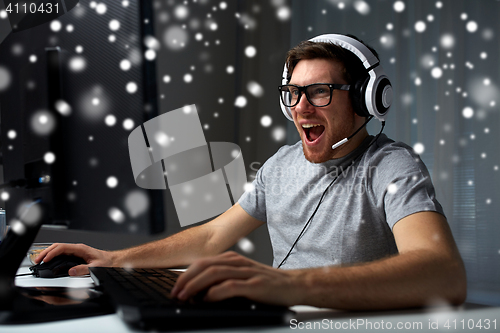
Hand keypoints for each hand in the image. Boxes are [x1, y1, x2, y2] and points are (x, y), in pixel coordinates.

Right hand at [35, 243, 113, 275]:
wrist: (113, 260)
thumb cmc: (106, 262)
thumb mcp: (96, 267)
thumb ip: (83, 269)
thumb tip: (71, 272)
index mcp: (81, 249)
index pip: (62, 247)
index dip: (52, 253)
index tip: (45, 259)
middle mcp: (77, 248)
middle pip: (57, 247)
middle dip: (46, 252)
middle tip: (38, 260)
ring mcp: (76, 251)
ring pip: (58, 249)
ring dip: (48, 253)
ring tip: (40, 260)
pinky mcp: (76, 255)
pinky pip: (62, 253)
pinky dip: (53, 256)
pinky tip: (49, 261)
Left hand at [170, 251, 300, 305]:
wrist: (293, 284)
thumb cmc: (266, 283)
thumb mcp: (241, 277)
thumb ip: (222, 280)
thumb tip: (198, 292)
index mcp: (231, 259)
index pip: (202, 263)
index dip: (185, 275)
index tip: (175, 288)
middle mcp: (237, 262)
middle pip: (204, 265)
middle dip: (186, 280)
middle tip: (175, 293)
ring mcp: (246, 272)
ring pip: (214, 273)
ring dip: (196, 285)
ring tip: (186, 297)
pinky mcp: (255, 285)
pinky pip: (231, 285)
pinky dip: (216, 292)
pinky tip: (208, 298)